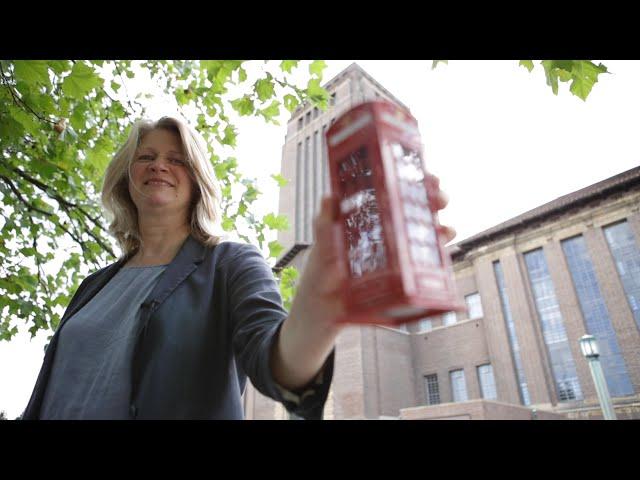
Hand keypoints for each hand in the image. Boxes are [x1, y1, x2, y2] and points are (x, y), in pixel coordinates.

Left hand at [272, 172, 455, 389]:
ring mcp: (395, 254)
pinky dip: (438, 256)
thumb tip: (329, 198)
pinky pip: (424, 263)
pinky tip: (445, 254)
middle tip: (439, 199)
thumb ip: (324, 226)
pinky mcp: (401, 277)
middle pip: (414, 209)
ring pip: (424, 234)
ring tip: (445, 229)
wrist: (322, 312)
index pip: (393, 191)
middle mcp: (384, 232)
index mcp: (366, 218)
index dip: (410, 179)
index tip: (423, 173)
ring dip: (440, 228)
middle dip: (432, 199)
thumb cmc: (320, 274)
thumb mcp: (321, 247)